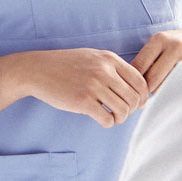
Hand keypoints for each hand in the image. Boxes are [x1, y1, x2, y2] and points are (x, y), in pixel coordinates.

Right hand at [20, 48, 149, 127]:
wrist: (37, 70)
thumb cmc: (65, 65)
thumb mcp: (92, 57)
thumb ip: (112, 67)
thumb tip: (135, 86)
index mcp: (109, 59)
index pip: (140, 81)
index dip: (143, 96)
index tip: (138, 104)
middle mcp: (104, 71)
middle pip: (134, 98)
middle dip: (131, 110)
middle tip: (121, 112)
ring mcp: (93, 86)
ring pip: (124, 110)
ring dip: (120, 118)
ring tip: (111, 117)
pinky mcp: (82, 101)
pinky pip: (107, 119)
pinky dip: (108, 123)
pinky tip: (101, 119)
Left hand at [131, 27, 181, 93]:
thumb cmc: (179, 45)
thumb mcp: (162, 44)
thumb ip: (147, 59)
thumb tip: (127, 83)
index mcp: (159, 39)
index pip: (138, 67)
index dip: (134, 83)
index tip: (133, 92)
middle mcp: (174, 46)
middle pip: (151, 80)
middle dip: (147, 92)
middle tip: (145, 99)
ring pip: (165, 87)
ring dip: (162, 94)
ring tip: (164, 91)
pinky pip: (180, 88)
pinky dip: (175, 93)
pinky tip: (176, 91)